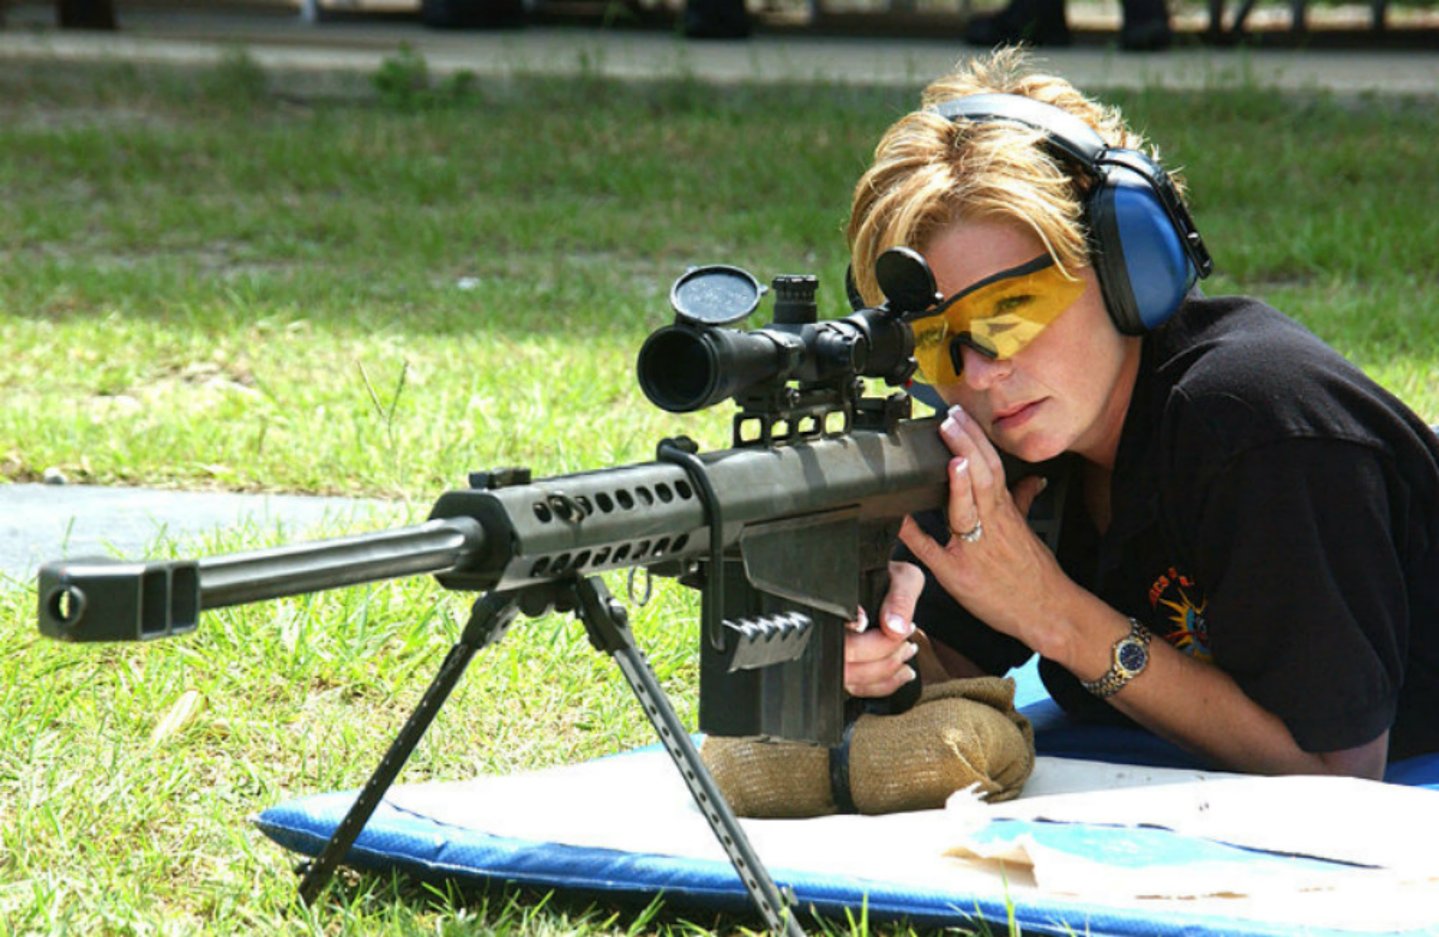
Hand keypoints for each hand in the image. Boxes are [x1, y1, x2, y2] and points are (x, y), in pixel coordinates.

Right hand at [843, 560, 924, 697]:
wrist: (884, 585)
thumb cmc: (890, 580)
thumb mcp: (903, 577)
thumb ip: (900, 597)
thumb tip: (894, 628)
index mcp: (834, 605)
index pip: (839, 631)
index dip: (872, 640)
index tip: (896, 631)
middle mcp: (826, 631)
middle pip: (845, 662)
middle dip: (884, 657)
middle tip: (906, 641)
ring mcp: (832, 653)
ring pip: (850, 680)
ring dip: (886, 672)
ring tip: (907, 652)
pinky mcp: (844, 668)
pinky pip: (857, 689)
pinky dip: (884, 685)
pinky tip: (902, 672)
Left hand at [898, 404, 1067, 647]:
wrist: (1045, 610)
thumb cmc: (1033, 571)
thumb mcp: (1027, 528)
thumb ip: (1022, 499)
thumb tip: (1031, 479)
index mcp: (1003, 510)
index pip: (991, 464)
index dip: (975, 438)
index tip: (959, 415)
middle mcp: (991, 523)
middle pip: (982, 476)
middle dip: (965, 446)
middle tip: (948, 420)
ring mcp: (975, 547)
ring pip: (967, 507)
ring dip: (957, 480)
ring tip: (949, 455)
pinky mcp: (958, 573)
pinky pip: (933, 550)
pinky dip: (916, 533)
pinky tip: (901, 517)